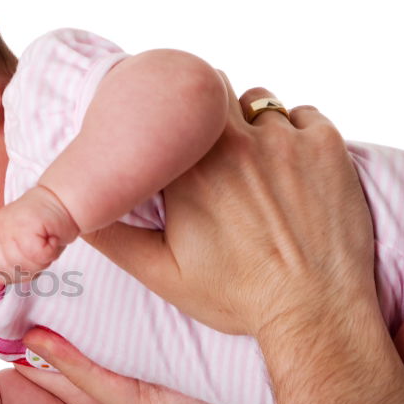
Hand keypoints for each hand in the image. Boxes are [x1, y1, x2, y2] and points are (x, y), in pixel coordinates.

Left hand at [0, 185, 78, 285]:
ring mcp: (10, 224)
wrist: (66, 200)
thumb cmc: (49, 227)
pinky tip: (53, 240)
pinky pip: (36, 254)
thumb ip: (13, 261)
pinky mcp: (27, 223)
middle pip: (5, 268)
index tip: (29, 266)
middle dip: (27, 270)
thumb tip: (6, 281)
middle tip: (42, 254)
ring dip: (40, 261)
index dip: (11, 274)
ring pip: (20, 262)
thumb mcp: (24, 246)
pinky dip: (49, 253)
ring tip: (48, 245)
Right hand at [82, 80, 372, 336]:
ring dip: (252, 125)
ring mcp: (284, 141)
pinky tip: (291, 170)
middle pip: (212, 92)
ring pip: (258, 103)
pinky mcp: (326, 146)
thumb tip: (77, 214)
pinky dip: (297, 134)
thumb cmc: (237, 296)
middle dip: (207, 116)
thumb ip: (112, 238)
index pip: (168, 111)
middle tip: (212, 152)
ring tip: (254, 164)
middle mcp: (233, 145)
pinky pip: (304, 115)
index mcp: (187, 172)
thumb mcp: (160, 275)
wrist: (314, 312)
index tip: (169, 137)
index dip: (168, 120)